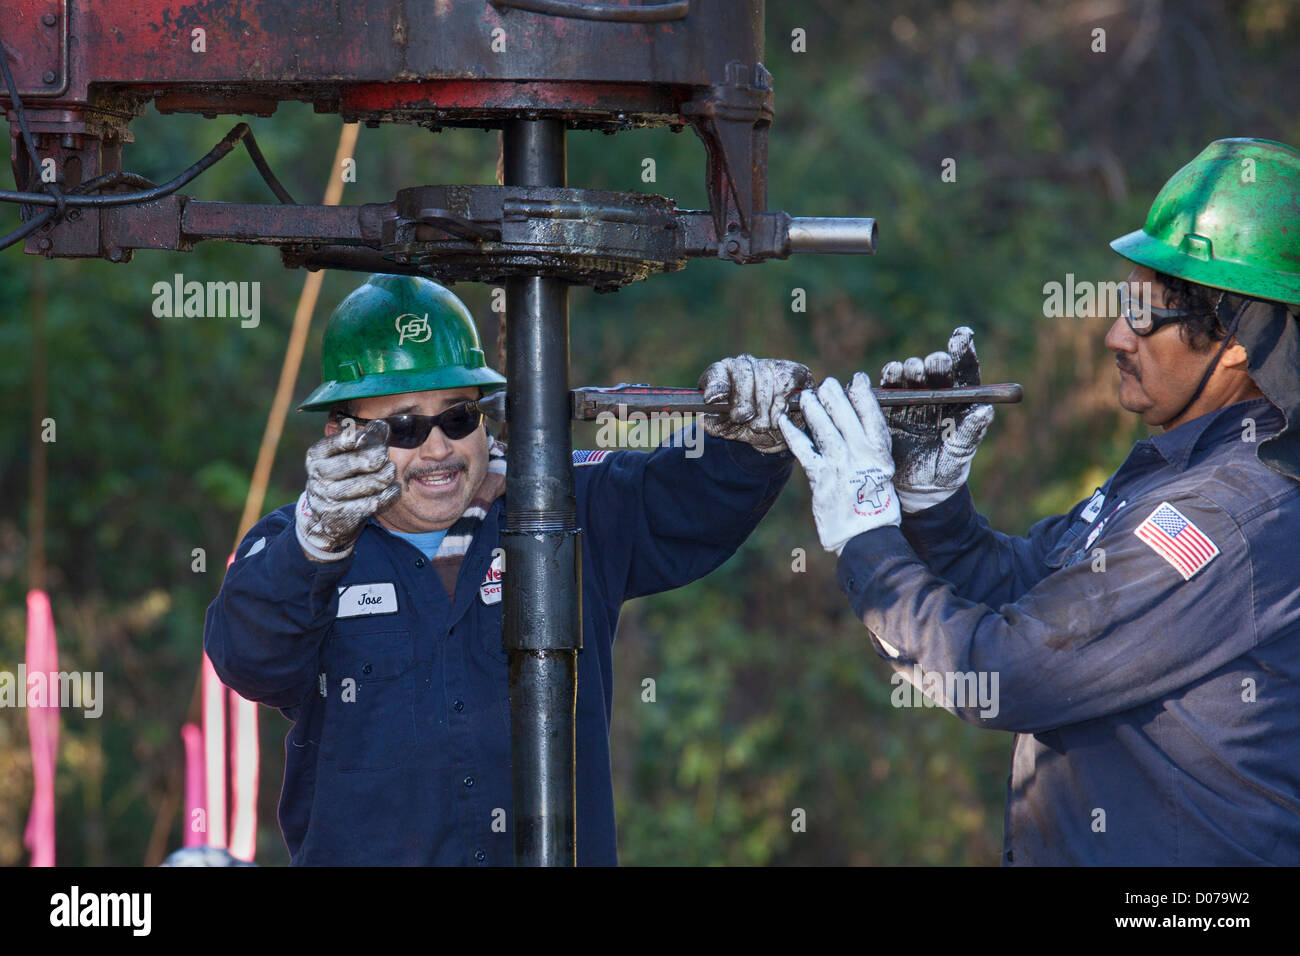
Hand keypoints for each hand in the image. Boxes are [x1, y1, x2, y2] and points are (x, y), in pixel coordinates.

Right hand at [296, 419, 400, 561]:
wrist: (327, 517)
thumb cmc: (342, 476)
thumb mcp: (347, 455)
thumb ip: (367, 438)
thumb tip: (382, 425)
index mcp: (316, 456)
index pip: (332, 444)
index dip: (349, 440)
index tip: (363, 438)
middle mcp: (318, 476)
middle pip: (353, 463)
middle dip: (375, 457)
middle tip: (384, 456)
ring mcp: (328, 498)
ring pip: (365, 484)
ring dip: (384, 476)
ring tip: (390, 472)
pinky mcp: (342, 516)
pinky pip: (372, 503)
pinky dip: (387, 494)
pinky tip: (394, 488)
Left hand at [698, 354, 813, 453]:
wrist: (773, 435)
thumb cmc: (743, 427)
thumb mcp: (725, 428)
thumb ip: (712, 422)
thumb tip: (706, 415)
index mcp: (723, 375)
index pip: (717, 373)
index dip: (715, 385)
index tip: (711, 399)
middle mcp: (745, 364)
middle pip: (742, 372)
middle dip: (742, 399)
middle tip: (741, 418)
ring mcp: (770, 365)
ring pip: (765, 379)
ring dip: (762, 409)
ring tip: (760, 426)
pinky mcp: (794, 371)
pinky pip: (786, 383)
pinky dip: (779, 405)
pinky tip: (776, 419)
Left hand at [777, 374, 899, 554]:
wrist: (864, 535)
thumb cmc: (874, 506)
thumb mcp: (881, 474)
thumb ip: (869, 451)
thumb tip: (854, 428)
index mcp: (880, 454)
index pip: (872, 416)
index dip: (863, 396)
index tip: (857, 380)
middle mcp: (861, 456)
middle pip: (846, 417)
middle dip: (835, 397)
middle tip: (827, 384)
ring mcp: (840, 466)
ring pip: (824, 429)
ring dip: (813, 409)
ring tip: (806, 396)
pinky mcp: (820, 478)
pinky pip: (804, 450)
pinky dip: (792, 434)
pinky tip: (783, 421)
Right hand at [878, 327, 993, 512]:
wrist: (916, 490)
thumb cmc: (947, 469)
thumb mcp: (960, 454)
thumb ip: (971, 432)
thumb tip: (985, 411)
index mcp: (960, 399)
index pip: (963, 368)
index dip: (962, 349)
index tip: (961, 335)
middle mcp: (936, 393)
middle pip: (936, 369)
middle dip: (934, 363)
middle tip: (933, 364)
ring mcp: (911, 399)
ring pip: (909, 374)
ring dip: (908, 369)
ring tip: (908, 372)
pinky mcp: (889, 408)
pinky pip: (886, 388)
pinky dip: (887, 379)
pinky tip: (888, 376)